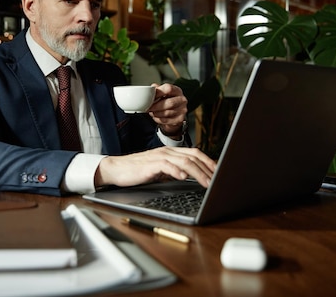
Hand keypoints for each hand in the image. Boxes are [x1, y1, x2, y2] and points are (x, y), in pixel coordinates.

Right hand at [95, 146, 216, 188]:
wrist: (116, 169)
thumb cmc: (137, 170)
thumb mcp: (160, 170)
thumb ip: (174, 170)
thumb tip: (190, 176)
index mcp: (170, 152)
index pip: (194, 153)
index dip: (208, 161)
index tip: (219, 172)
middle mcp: (166, 152)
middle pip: (193, 157)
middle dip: (208, 168)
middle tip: (218, 179)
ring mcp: (159, 157)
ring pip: (184, 161)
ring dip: (198, 173)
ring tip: (206, 182)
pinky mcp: (150, 165)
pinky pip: (166, 166)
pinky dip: (176, 171)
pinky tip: (183, 177)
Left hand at [147, 83, 187, 137]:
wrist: (173, 113)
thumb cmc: (166, 101)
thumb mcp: (162, 93)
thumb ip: (157, 90)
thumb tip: (150, 89)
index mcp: (177, 90)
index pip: (169, 88)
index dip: (158, 93)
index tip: (150, 97)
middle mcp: (182, 99)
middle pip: (170, 103)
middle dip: (156, 106)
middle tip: (148, 108)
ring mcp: (182, 110)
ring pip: (167, 113)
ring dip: (157, 113)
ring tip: (151, 112)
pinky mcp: (180, 119)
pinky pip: (167, 120)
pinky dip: (159, 119)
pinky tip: (156, 117)